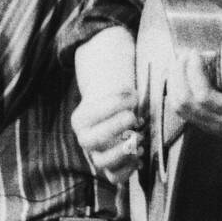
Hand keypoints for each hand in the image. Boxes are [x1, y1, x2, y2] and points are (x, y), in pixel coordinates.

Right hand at [71, 27, 142, 183]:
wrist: (120, 116)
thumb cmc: (123, 98)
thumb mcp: (118, 84)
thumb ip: (120, 75)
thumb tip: (123, 42)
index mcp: (81, 117)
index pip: (91, 113)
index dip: (112, 104)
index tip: (132, 94)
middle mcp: (84, 138)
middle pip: (91, 140)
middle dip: (115, 127)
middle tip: (135, 117)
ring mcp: (96, 155)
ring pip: (102, 161)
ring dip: (122, 150)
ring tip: (139, 137)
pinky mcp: (111, 169)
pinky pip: (115, 177)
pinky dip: (127, 170)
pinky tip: (140, 155)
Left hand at [172, 52, 221, 156]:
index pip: (205, 97)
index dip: (195, 73)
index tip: (197, 53)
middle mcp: (221, 124)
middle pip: (186, 102)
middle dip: (180, 73)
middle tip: (187, 54)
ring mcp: (212, 127)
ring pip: (180, 107)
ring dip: (174, 81)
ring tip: (181, 62)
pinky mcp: (207, 126)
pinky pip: (183, 111)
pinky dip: (176, 91)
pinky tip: (182, 76)